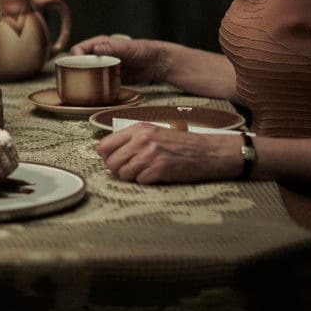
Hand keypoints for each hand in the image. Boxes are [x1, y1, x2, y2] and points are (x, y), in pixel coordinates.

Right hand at [69, 35, 170, 84]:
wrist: (156, 64)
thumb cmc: (142, 50)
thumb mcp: (126, 47)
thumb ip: (111, 48)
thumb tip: (95, 48)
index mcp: (100, 44)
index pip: (80, 49)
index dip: (74, 57)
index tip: (73, 65)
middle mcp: (100, 55)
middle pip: (81, 62)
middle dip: (76, 70)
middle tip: (74, 79)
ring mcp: (104, 67)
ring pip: (88, 73)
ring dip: (84, 80)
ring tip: (80, 88)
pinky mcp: (110, 77)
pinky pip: (98, 82)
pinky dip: (94, 87)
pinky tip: (93, 92)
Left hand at [97, 123, 242, 183]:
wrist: (206, 151)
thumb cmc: (180, 143)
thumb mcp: (153, 133)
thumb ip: (131, 139)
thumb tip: (106, 153)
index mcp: (138, 129)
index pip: (104, 145)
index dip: (106, 157)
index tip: (113, 161)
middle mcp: (141, 140)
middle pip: (111, 162)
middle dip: (117, 170)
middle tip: (129, 171)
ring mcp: (150, 154)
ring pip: (123, 174)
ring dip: (131, 177)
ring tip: (145, 172)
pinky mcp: (159, 169)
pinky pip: (139, 181)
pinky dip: (145, 181)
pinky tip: (156, 175)